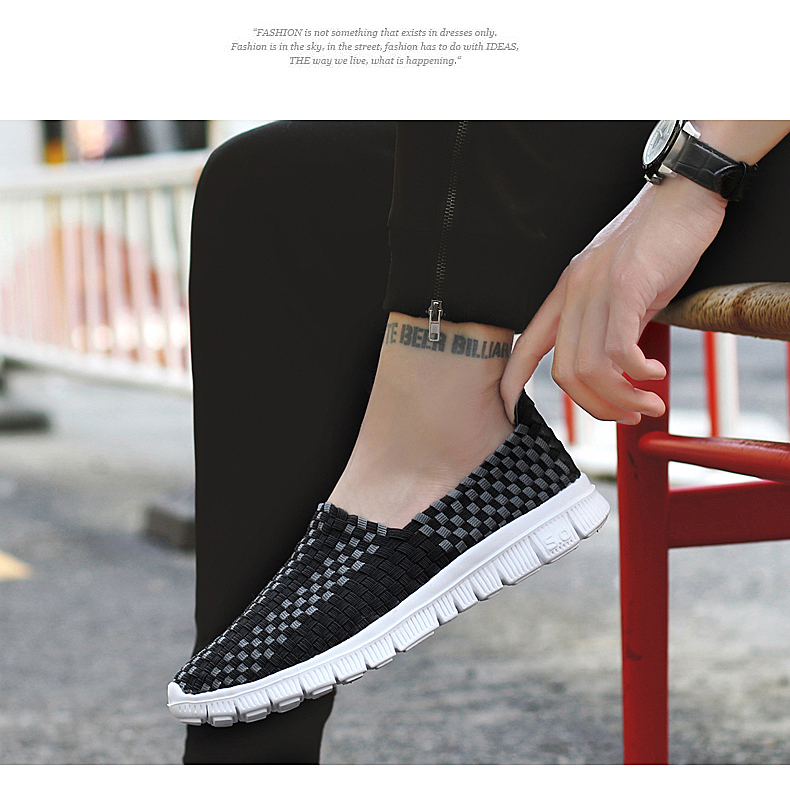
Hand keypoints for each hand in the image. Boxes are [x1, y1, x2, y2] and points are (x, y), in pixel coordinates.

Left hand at [500, 177, 727, 423]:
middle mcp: (573, 292)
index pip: (527, 345)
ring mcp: (596, 288)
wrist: (684, 193)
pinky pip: (618, 349)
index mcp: (566, 293)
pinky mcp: (625, 286)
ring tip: (648, 403)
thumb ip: (613, 325)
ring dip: (622, 398)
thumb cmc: (658, 242)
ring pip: (590, 368)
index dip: (512, 381)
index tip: (509, 409)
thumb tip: (618, 369)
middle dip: (597, 406)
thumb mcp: (625, 290)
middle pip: (565, 373)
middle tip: (628, 415)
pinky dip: (637, 374)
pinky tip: (655, 375)